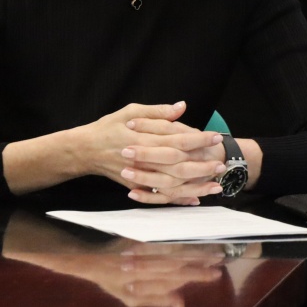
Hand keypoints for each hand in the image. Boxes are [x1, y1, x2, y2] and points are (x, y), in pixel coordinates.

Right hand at [72, 102, 216, 202]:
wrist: (85, 150)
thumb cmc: (108, 127)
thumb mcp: (130, 111)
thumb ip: (157, 111)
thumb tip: (182, 107)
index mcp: (142, 137)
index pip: (176, 138)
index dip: (197, 138)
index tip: (215, 137)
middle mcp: (142, 158)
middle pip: (177, 163)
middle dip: (201, 164)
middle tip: (221, 163)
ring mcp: (138, 174)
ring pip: (171, 183)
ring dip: (195, 185)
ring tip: (216, 185)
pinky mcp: (136, 186)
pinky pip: (159, 196)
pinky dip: (177, 199)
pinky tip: (194, 199)